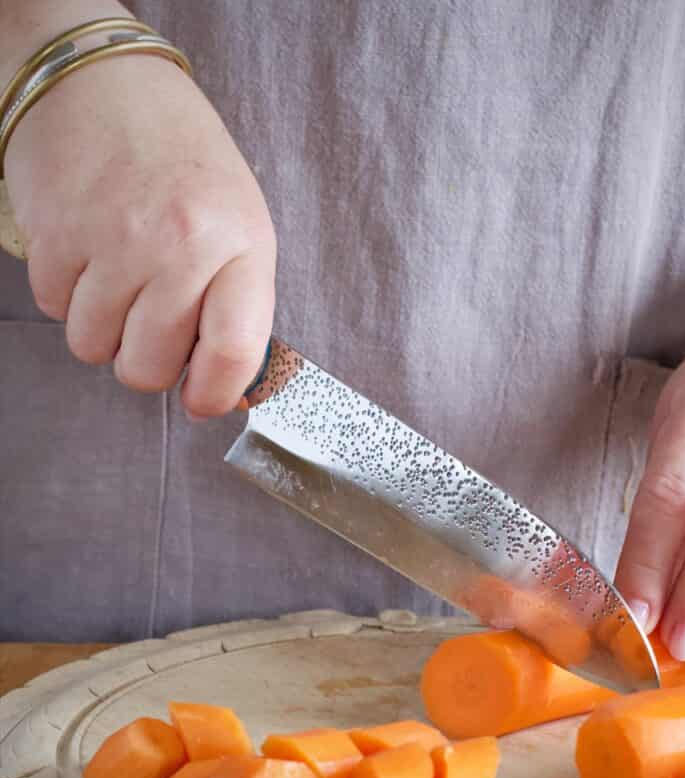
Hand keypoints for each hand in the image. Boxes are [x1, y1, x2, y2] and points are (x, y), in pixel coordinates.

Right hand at [4, 54, 275, 416]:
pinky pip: (51, 309)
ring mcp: (110, 240)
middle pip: (149, 367)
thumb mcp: (242, 227)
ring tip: (122, 279)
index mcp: (238, 246)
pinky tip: (89, 254)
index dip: (215, 395)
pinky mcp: (51, 232)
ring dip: (105, 329)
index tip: (203, 401)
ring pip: (93, 348)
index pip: (234, 353)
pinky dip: (67, 296)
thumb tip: (227, 388)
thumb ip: (239, 306)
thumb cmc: (185, 163)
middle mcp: (176, 247)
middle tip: (156, 325)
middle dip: (150, 362)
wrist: (102, 78)